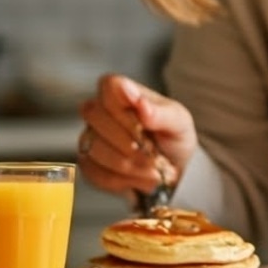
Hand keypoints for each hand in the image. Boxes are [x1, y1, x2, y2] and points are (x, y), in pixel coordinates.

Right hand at [77, 74, 196, 197]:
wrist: (173, 169)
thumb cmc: (174, 137)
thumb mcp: (179, 122)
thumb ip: (160, 111)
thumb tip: (138, 100)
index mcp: (123, 91)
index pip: (109, 86)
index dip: (124, 110)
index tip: (144, 126)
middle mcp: (101, 110)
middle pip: (96, 117)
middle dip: (128, 142)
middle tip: (152, 153)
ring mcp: (90, 137)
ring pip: (95, 149)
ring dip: (129, 166)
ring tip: (154, 170)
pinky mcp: (88, 163)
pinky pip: (94, 173)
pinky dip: (123, 181)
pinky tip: (141, 179)